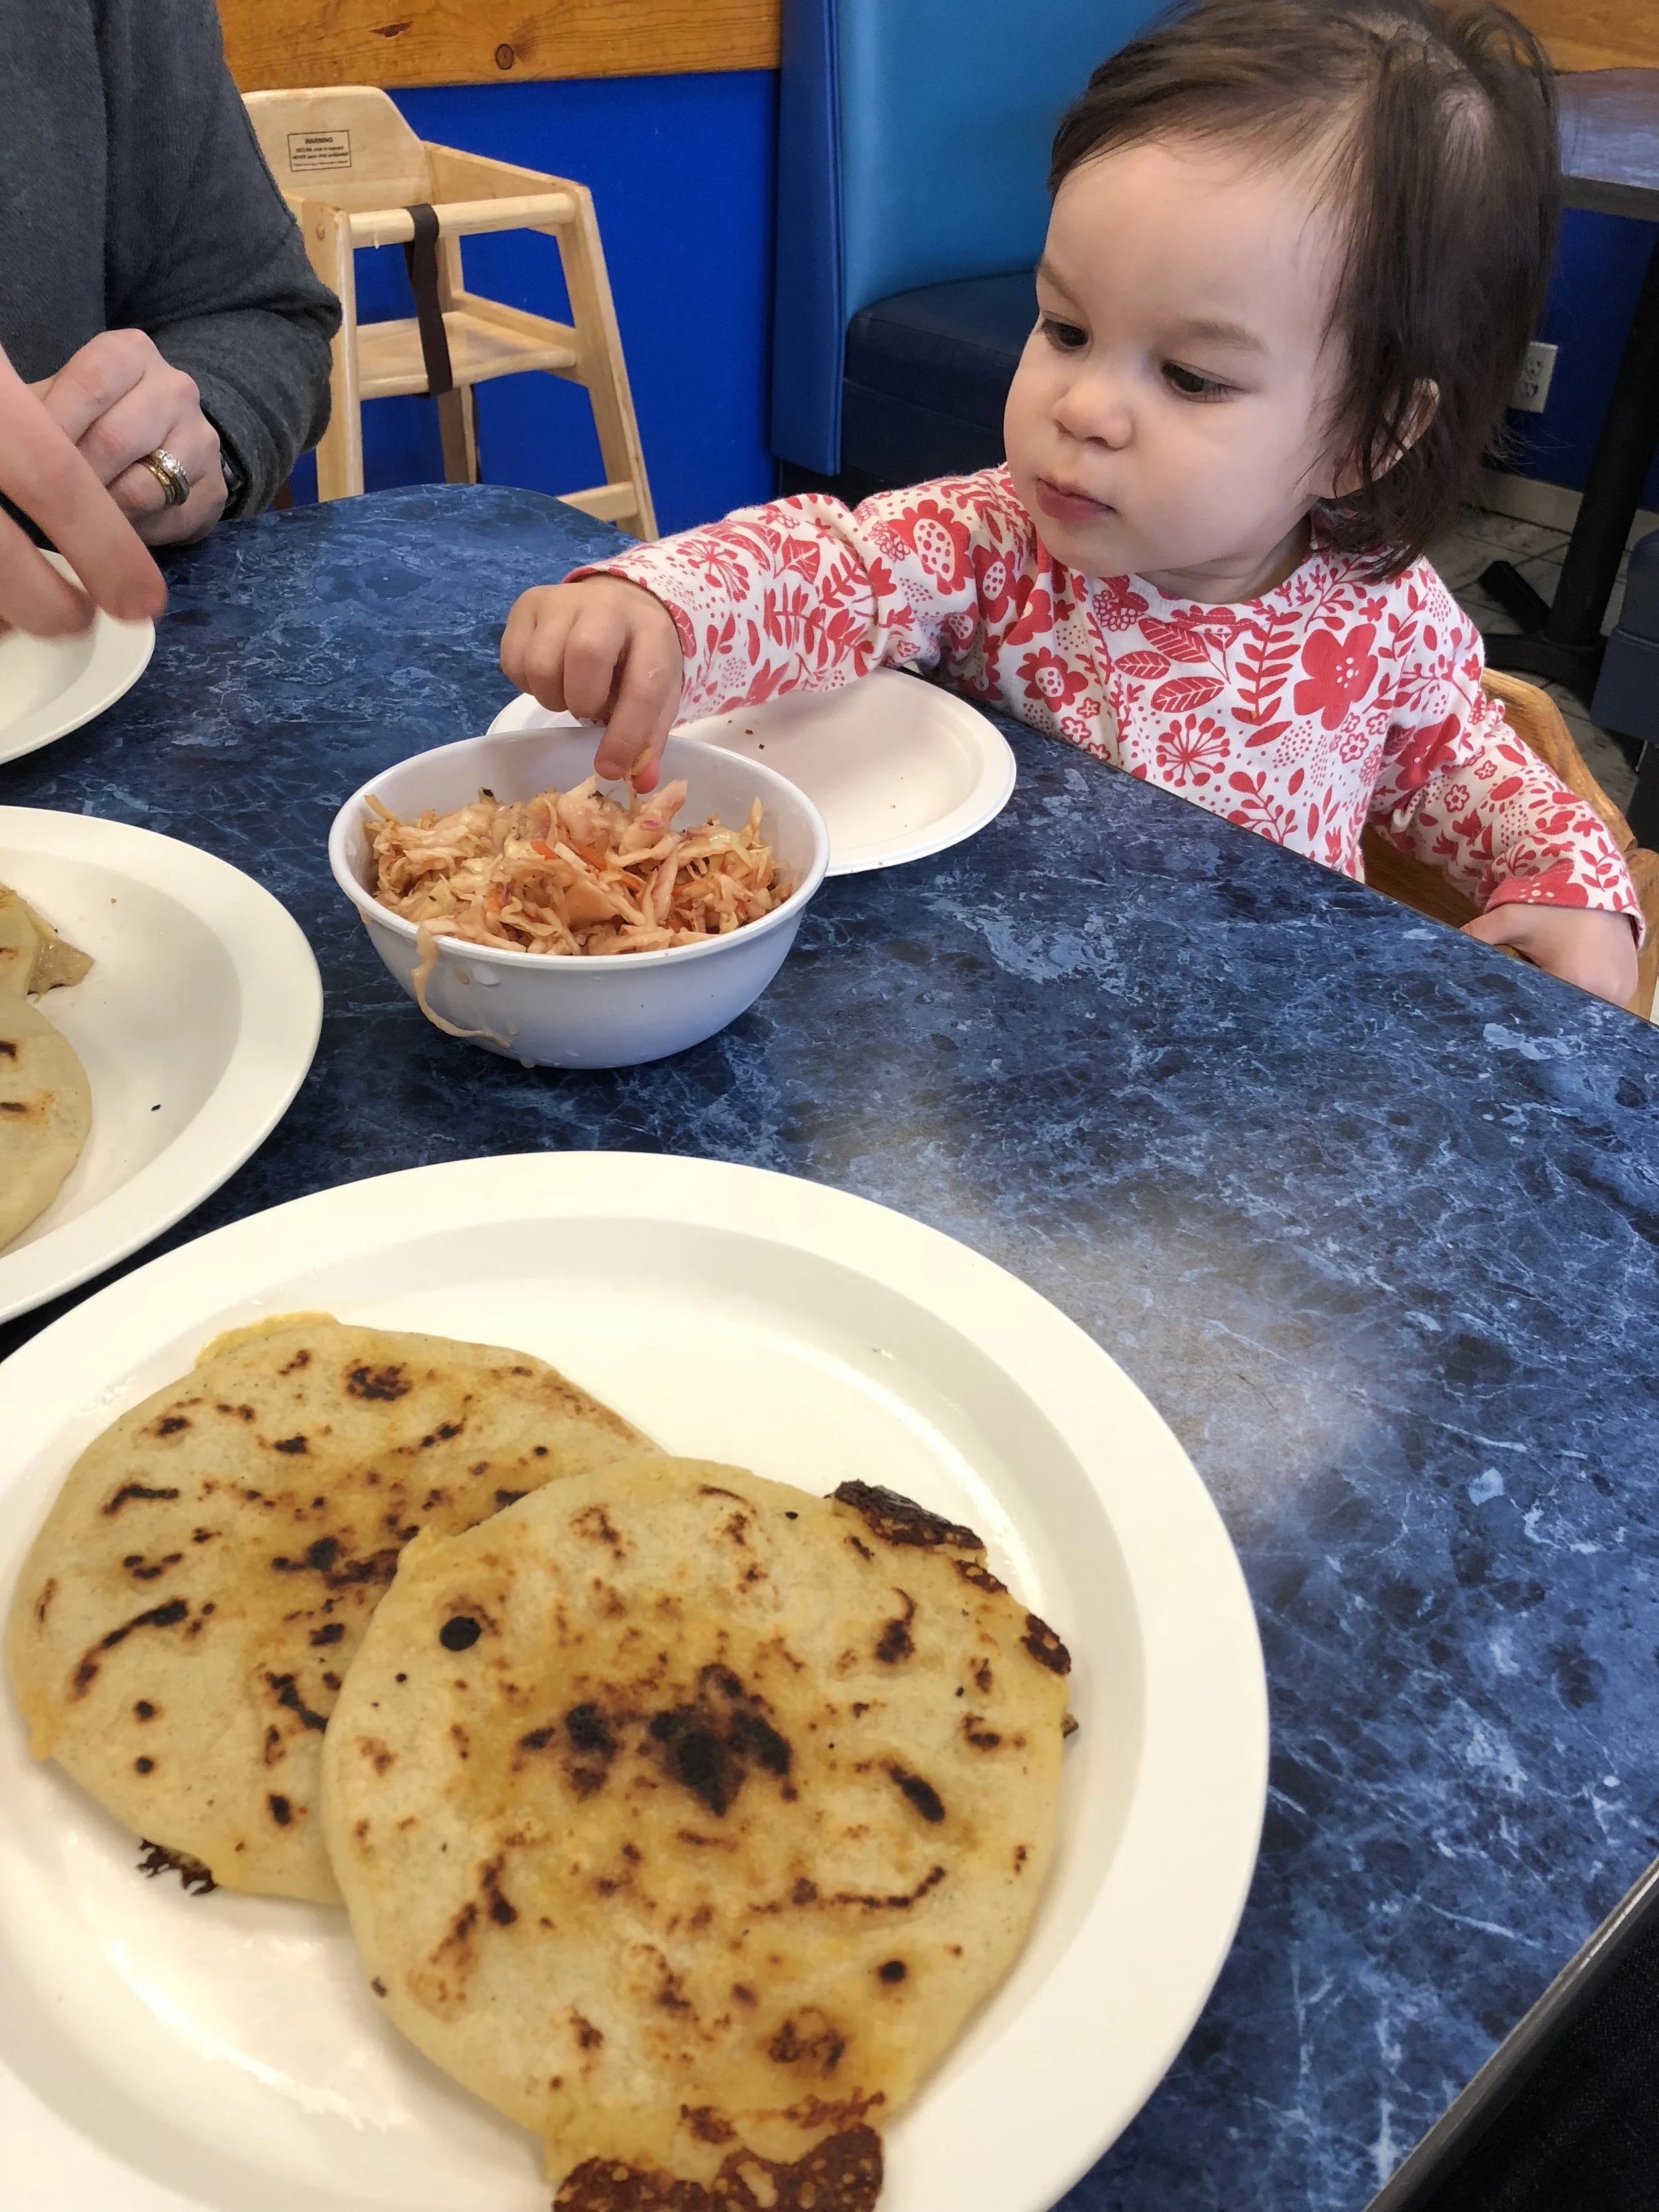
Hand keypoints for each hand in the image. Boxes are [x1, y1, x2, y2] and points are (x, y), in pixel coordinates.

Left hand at [34, 329, 225, 547]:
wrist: (169, 440)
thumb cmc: (99, 417)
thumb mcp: (67, 400)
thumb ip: (41, 411)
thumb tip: (11, 439)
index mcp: (132, 353)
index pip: (90, 384)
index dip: (55, 426)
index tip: (29, 458)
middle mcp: (175, 389)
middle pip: (115, 440)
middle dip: (77, 477)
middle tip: (50, 498)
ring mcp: (202, 439)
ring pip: (143, 488)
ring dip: (104, 510)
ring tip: (82, 516)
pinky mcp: (215, 488)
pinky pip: (166, 520)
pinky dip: (134, 531)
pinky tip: (117, 526)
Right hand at [501, 576, 683, 792]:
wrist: (618, 603)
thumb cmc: (637, 658)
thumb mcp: (657, 694)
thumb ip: (649, 739)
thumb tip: (640, 784)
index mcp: (651, 631)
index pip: (641, 685)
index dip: (625, 734)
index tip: (609, 768)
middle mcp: (606, 606)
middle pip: (584, 655)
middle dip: (582, 701)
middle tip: (587, 709)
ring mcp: (562, 600)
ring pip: (540, 664)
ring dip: (551, 697)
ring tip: (569, 692)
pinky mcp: (527, 603)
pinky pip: (512, 660)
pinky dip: (527, 685)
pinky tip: (550, 677)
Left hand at [1463, 901, 1638, 1006]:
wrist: (1602, 886)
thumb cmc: (1557, 903)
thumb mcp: (1513, 917)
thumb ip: (1477, 935)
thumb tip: (1441, 949)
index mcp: (1574, 979)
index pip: (1538, 1012)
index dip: (1519, 1010)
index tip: (1506, 1008)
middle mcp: (1603, 993)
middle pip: (1560, 1017)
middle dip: (1539, 1011)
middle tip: (1525, 997)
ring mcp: (1620, 993)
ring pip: (1580, 1013)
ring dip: (1562, 1006)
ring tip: (1549, 990)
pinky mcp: (1629, 988)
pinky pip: (1602, 1005)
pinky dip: (1583, 998)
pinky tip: (1570, 985)